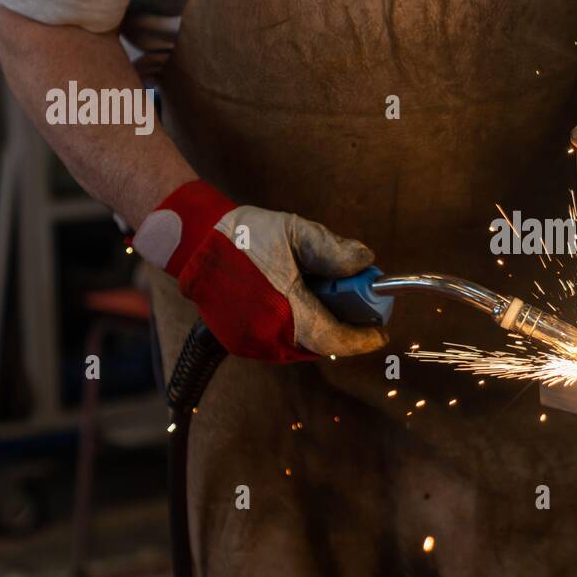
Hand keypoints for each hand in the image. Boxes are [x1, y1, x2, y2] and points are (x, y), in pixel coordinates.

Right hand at [132, 181, 386, 361]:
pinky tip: (299, 302)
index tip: (382, 333)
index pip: (334, 339)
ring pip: (302, 344)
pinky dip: (299, 327)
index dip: (361, 339)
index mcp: (284, 312)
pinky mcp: (240, 342)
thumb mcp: (295, 232)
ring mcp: (251, 344)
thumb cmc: (245, 235)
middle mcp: (267, 337)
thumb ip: (333, 249)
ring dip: (320, 326)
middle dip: (342, 327)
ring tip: (323, 296)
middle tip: (356, 305)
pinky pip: (282, 341)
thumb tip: (366, 262)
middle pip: (321, 343)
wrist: (194, 242)